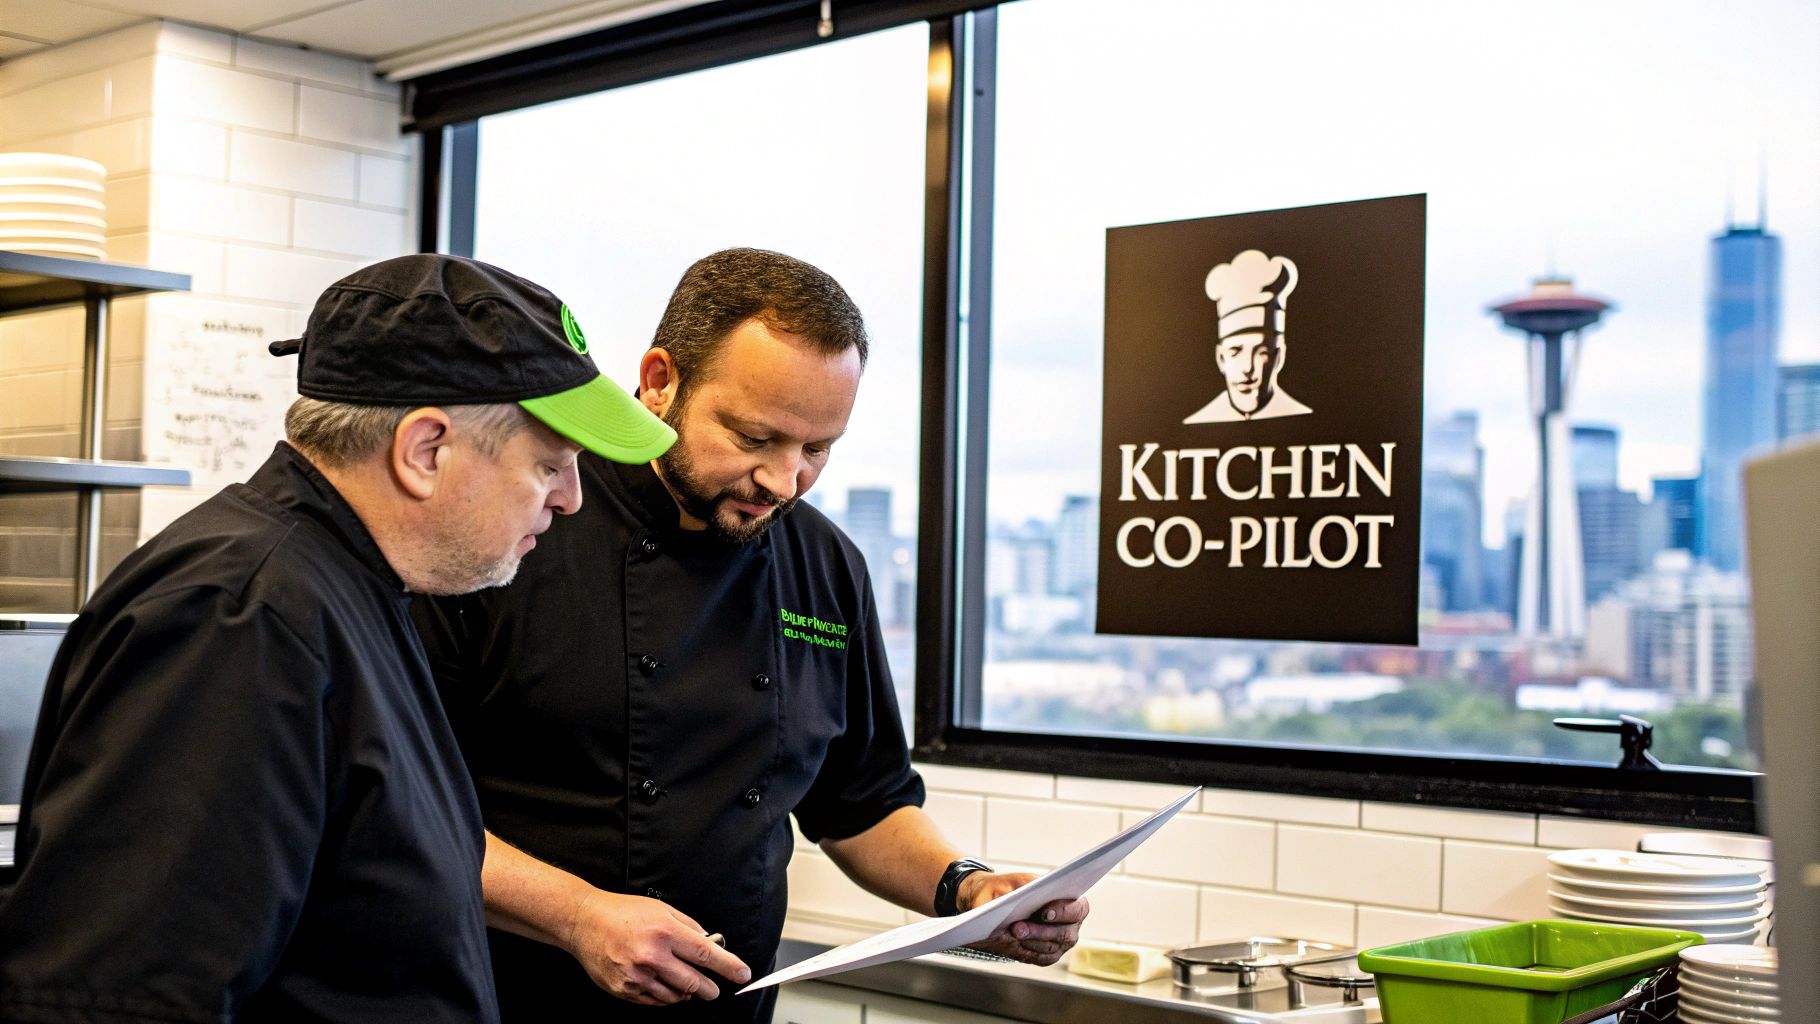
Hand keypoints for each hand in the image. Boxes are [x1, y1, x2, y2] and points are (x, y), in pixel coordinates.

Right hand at [563, 890, 751, 1004]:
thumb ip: (688, 926)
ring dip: (686, 993)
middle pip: (694, 982)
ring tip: (686, 985)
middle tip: (714, 990)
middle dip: (709, 989)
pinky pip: (655, 1001)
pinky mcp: (624, 989)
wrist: (584, 922)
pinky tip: (666, 986)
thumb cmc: (624, 912)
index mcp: (665, 932)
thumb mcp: (661, 909)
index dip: (728, 966)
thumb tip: (709, 942)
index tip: (742, 974)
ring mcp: (636, 975)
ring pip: (675, 996)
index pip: (706, 954)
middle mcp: (651, 956)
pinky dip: (666, 997)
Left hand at [957, 871, 1088, 966]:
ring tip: (1011, 934)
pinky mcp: (1049, 955)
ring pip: (1050, 948)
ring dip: (1029, 941)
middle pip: (1063, 934)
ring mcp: (1062, 943)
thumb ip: (1023, 885)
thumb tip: (1020, 894)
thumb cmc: (1015, 888)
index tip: (1043, 913)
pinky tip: (1013, 944)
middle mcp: (1072, 925)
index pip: (1077, 909)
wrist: (1001, 904)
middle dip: (1039, 931)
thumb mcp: (1017, 880)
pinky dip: (1026, 952)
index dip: (1063, 912)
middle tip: (1017, 928)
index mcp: (1073, 902)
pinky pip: (1041, 958)